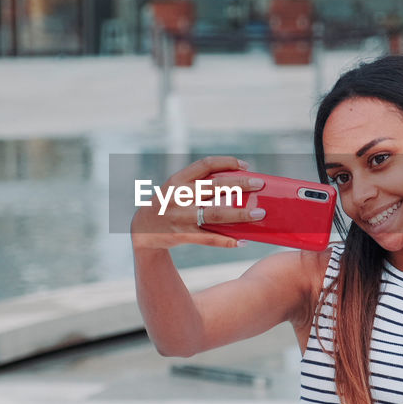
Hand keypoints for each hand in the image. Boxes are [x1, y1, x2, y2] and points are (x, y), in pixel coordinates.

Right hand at [130, 156, 265, 249]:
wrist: (142, 229)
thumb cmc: (169, 205)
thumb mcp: (176, 189)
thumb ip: (199, 186)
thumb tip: (238, 186)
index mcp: (178, 180)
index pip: (205, 165)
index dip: (227, 162)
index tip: (246, 166)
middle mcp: (179, 196)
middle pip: (215, 187)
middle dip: (240, 185)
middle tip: (260, 184)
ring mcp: (181, 216)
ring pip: (216, 214)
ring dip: (240, 214)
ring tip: (259, 214)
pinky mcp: (183, 235)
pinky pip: (209, 238)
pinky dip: (227, 240)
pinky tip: (242, 241)